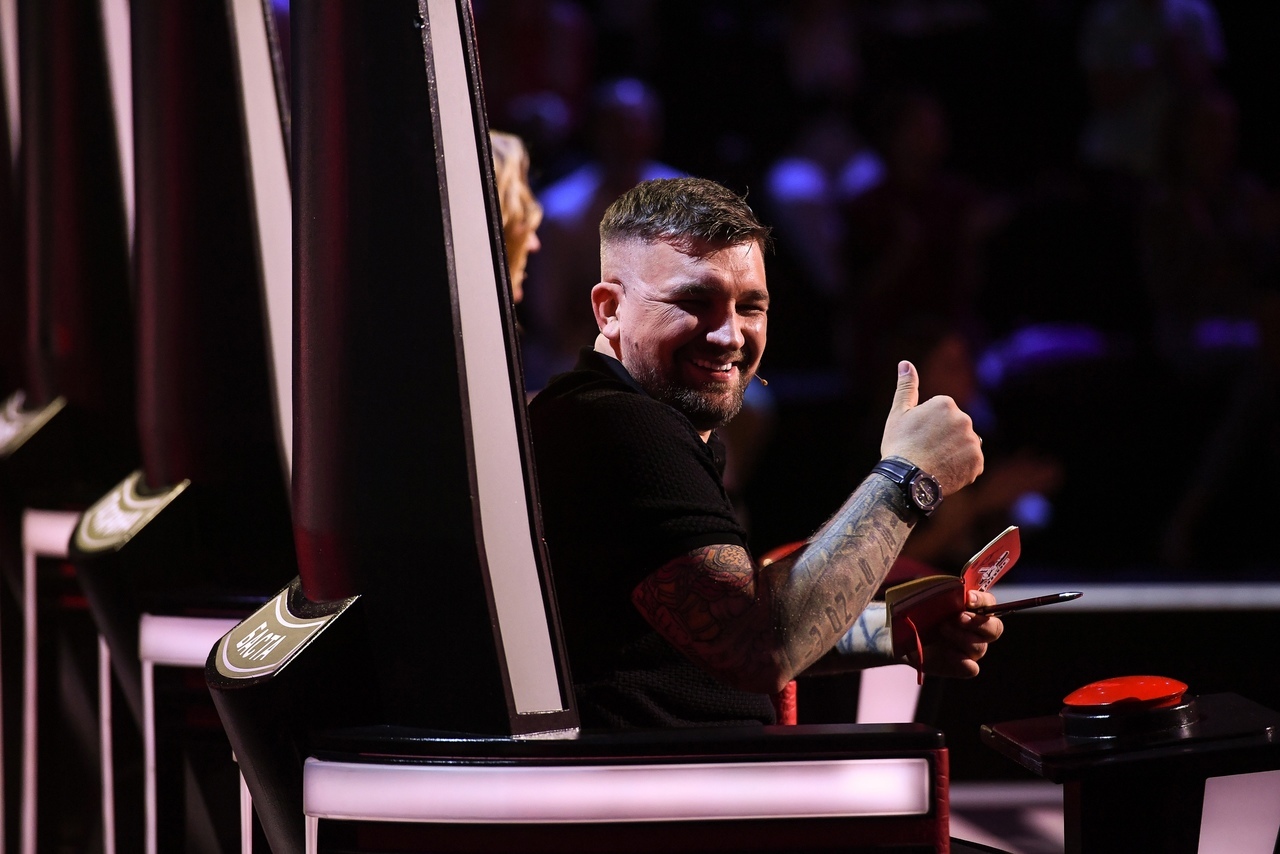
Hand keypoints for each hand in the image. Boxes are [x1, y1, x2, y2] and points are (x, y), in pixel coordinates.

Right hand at [880, 360, 982, 495]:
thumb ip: (907, 387)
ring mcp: (973, 441)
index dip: (929, 427)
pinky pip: (972, 463)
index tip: (918, 437)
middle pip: (956, 428)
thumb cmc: (899, 445)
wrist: (906, 479)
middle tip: (926, 452)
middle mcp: (964, 419)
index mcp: (945, 404)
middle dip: (944, 438)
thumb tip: (905, 363)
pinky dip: (962, 468)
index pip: (942, 414)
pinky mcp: (978, 462)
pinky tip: (945, 472)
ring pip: (964, 445)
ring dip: (954, 453)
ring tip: (935, 463)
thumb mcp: (898, 413)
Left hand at [909, 590, 1002, 677]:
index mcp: (974, 609)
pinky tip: (947, 653)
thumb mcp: (928, 597)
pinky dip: (961, 661)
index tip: (967, 598)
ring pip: (979, 647)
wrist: (903, 636)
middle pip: (995, 629)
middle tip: (958, 617)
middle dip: (977, 622)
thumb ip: (943, 591)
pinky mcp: (961, 666)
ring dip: (960, 637)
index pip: (990, 603)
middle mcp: (978, 631)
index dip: (982, 600)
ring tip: (941, 629)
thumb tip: (954, 586)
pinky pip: (971, 668)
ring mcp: (971, 650)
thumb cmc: (919, 612)